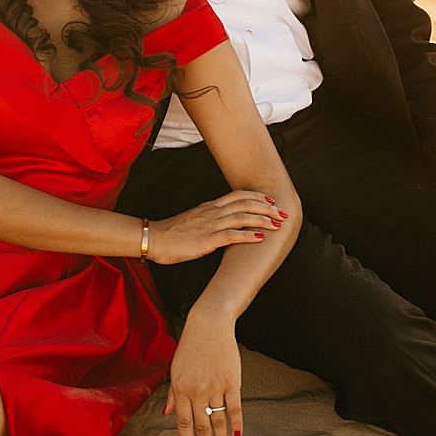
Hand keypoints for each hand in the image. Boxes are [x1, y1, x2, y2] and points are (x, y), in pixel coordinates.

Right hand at [146, 191, 285, 266]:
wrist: (153, 239)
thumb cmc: (170, 233)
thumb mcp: (192, 221)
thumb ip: (208, 219)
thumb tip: (221, 223)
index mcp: (209, 207)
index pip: (237, 196)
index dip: (256, 197)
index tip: (270, 201)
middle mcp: (212, 212)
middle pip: (245, 204)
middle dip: (267, 208)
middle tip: (282, 213)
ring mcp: (209, 225)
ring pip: (242, 217)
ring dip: (262, 220)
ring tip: (277, 225)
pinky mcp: (206, 240)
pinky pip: (231, 235)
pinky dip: (248, 235)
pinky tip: (260, 238)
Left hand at [165, 309, 243, 435]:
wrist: (208, 324)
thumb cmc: (190, 346)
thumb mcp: (175, 369)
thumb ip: (172, 393)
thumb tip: (168, 414)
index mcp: (180, 389)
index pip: (182, 423)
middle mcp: (197, 391)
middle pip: (200, 426)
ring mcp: (215, 386)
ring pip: (218, 420)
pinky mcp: (231, 381)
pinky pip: (234, 406)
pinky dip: (236, 422)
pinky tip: (237, 435)